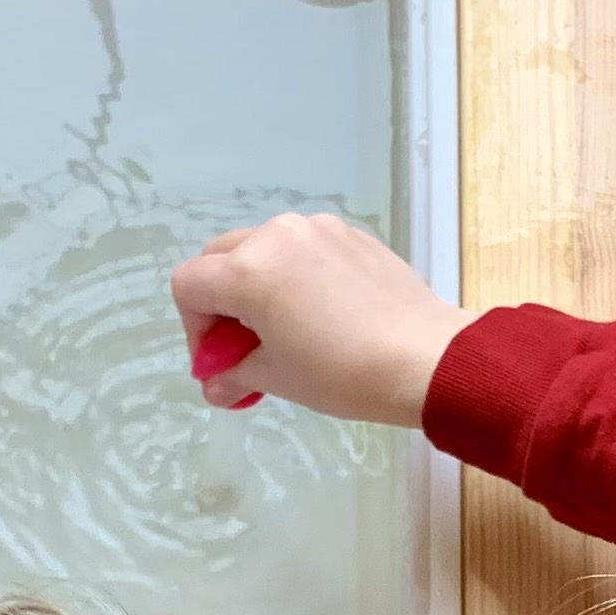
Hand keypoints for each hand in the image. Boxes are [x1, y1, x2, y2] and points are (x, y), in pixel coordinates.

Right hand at [170, 213, 466, 426]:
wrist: (427, 359)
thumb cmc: (343, 373)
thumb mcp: (277, 378)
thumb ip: (233, 373)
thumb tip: (216, 385)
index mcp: (249, 270)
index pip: (188, 286)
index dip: (195, 329)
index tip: (221, 361)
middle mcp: (277, 236)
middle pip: (219, 259)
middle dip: (221, 302)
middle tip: (246, 346)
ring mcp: (317, 229)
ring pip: (262, 248)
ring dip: (258, 285)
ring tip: (288, 328)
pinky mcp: (351, 234)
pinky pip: (304, 248)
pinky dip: (296, 274)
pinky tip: (326, 313)